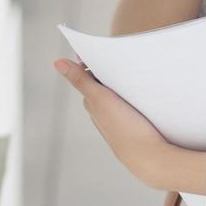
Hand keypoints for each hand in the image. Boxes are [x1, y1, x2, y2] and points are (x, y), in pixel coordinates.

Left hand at [54, 58, 172, 188]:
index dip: (95, 62)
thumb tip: (57, 62)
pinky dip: (133, 94)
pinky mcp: (133, 124)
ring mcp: (118, 119)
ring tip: (135, 71)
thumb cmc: (123, 128)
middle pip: (103, 83)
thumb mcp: (100, 98)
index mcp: (92, 103)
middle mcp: (102, 111)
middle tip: (123, 57)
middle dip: (110, 70)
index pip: (90, 75)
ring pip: (118, 94)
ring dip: (123, 82)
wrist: (149, 157)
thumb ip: (80, 80)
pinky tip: (143, 91)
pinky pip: (130, 103)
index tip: (105, 49)